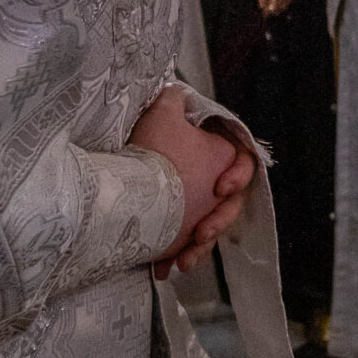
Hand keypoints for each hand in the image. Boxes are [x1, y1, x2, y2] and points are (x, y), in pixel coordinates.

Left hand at [129, 84, 257, 275]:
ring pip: (212, 230)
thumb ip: (176, 99)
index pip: (243, 163)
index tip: (220, 188)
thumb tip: (178, 87)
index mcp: (214, 154)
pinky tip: (165, 269)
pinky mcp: (180, 227)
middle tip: (201, 233)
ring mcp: (196, 207)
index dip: (238, 176)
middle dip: (219, 222)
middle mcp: (209, 182)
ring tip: (183, 261)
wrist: (115, 188)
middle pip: (231, 205)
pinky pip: (189, 247)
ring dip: (202, 248)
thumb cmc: (145, 149)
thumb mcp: (162, 116)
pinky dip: (180, 257)